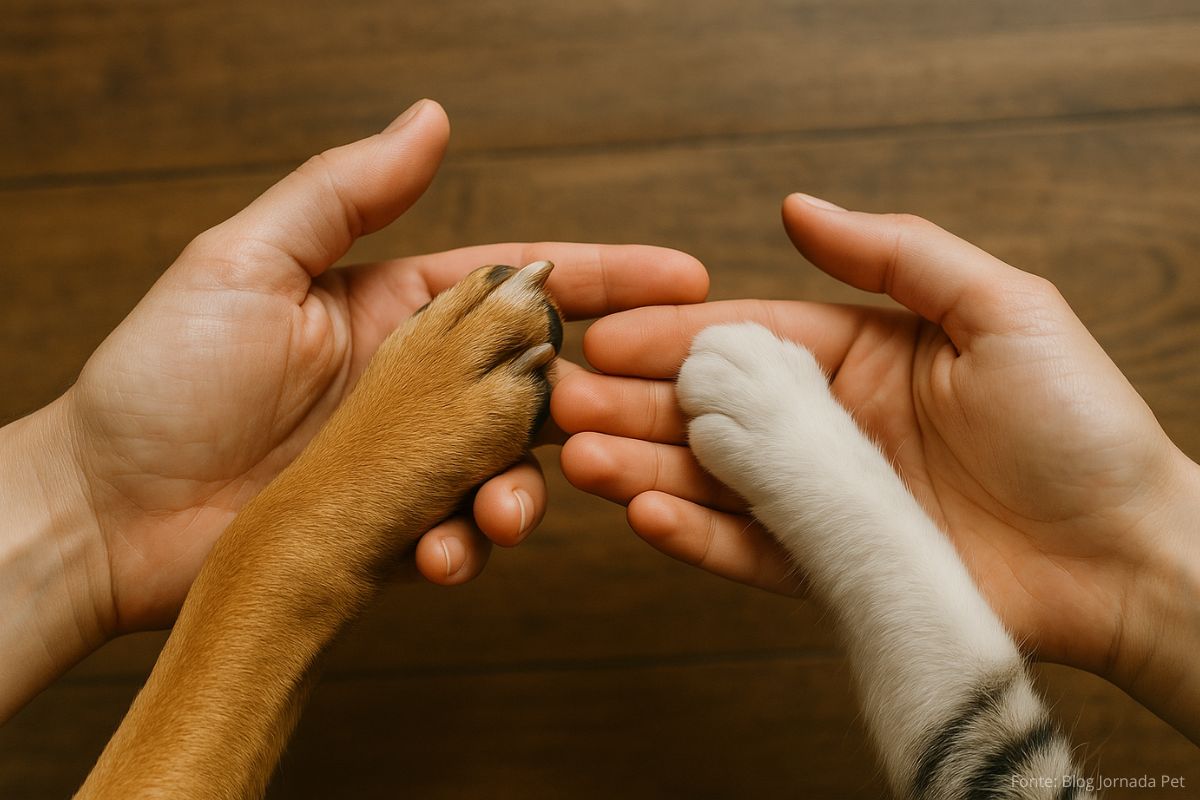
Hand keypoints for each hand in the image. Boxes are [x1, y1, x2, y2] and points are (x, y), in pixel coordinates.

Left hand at [0, 99, 707, 717]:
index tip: (684, 279)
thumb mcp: (244, 261)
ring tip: (500, 509)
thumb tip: (431, 118)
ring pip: (510, 469)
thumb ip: (344, 192)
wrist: (104, 509)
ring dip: (524, 491)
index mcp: (396, 310)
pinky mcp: (392, 531)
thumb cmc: (160, 377)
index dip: (607, 277)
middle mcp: (416, 383)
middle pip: (536, 382)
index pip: (522, 283)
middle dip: (589, 399)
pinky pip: (457, 540)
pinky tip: (439, 553)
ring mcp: (409, 460)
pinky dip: (463, 549)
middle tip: (622, 414)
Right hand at [556, 193, 1199, 738]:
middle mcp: (830, 429)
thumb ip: (895, 256)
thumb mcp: (1000, 309)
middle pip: (710, 412)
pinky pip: (748, 552)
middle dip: (632, 404)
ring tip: (578, 457)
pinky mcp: (831, 571)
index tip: (605, 332)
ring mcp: (825, 502)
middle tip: (561, 400)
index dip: (672, 335)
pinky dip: (694, 537)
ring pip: (713, 482)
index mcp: (858, 359)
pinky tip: (643, 512)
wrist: (1128, 553)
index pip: (744, 339)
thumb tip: (797, 209)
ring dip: (642, 468)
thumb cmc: (1080, 423)